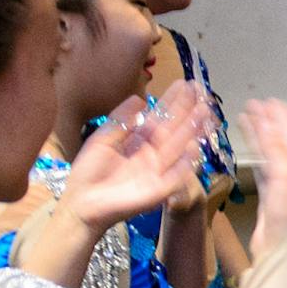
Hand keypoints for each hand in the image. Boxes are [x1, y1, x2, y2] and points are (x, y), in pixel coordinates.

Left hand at [62, 84, 208, 234]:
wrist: (82, 203)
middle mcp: (153, 154)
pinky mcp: (158, 191)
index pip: (160, 118)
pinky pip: (176, 176)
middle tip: (201, 91)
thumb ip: (120, 120)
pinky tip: (194, 149)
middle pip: (174, 130)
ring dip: (192, 131)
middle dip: (187, 111)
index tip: (185, 84)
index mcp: (139, 141)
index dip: (172, 102)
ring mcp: (158, 172)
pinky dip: (186, 165)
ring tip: (204, 111)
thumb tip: (140, 99)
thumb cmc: (89, 172)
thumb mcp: (102, 139)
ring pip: (179, 148)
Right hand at [239, 98, 286, 256]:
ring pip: (272, 148)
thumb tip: (269, 120)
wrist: (277, 246)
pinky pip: (262, 161)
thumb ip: (276, 146)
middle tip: (257, 104)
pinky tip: (247, 134)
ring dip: (261, 130)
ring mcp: (286, 180)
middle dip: (271, 120)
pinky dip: (254, 147)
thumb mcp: (284, 174)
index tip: (272, 102)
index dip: (286, 116)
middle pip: (285, 138)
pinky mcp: (271, 190)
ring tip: (249, 113)